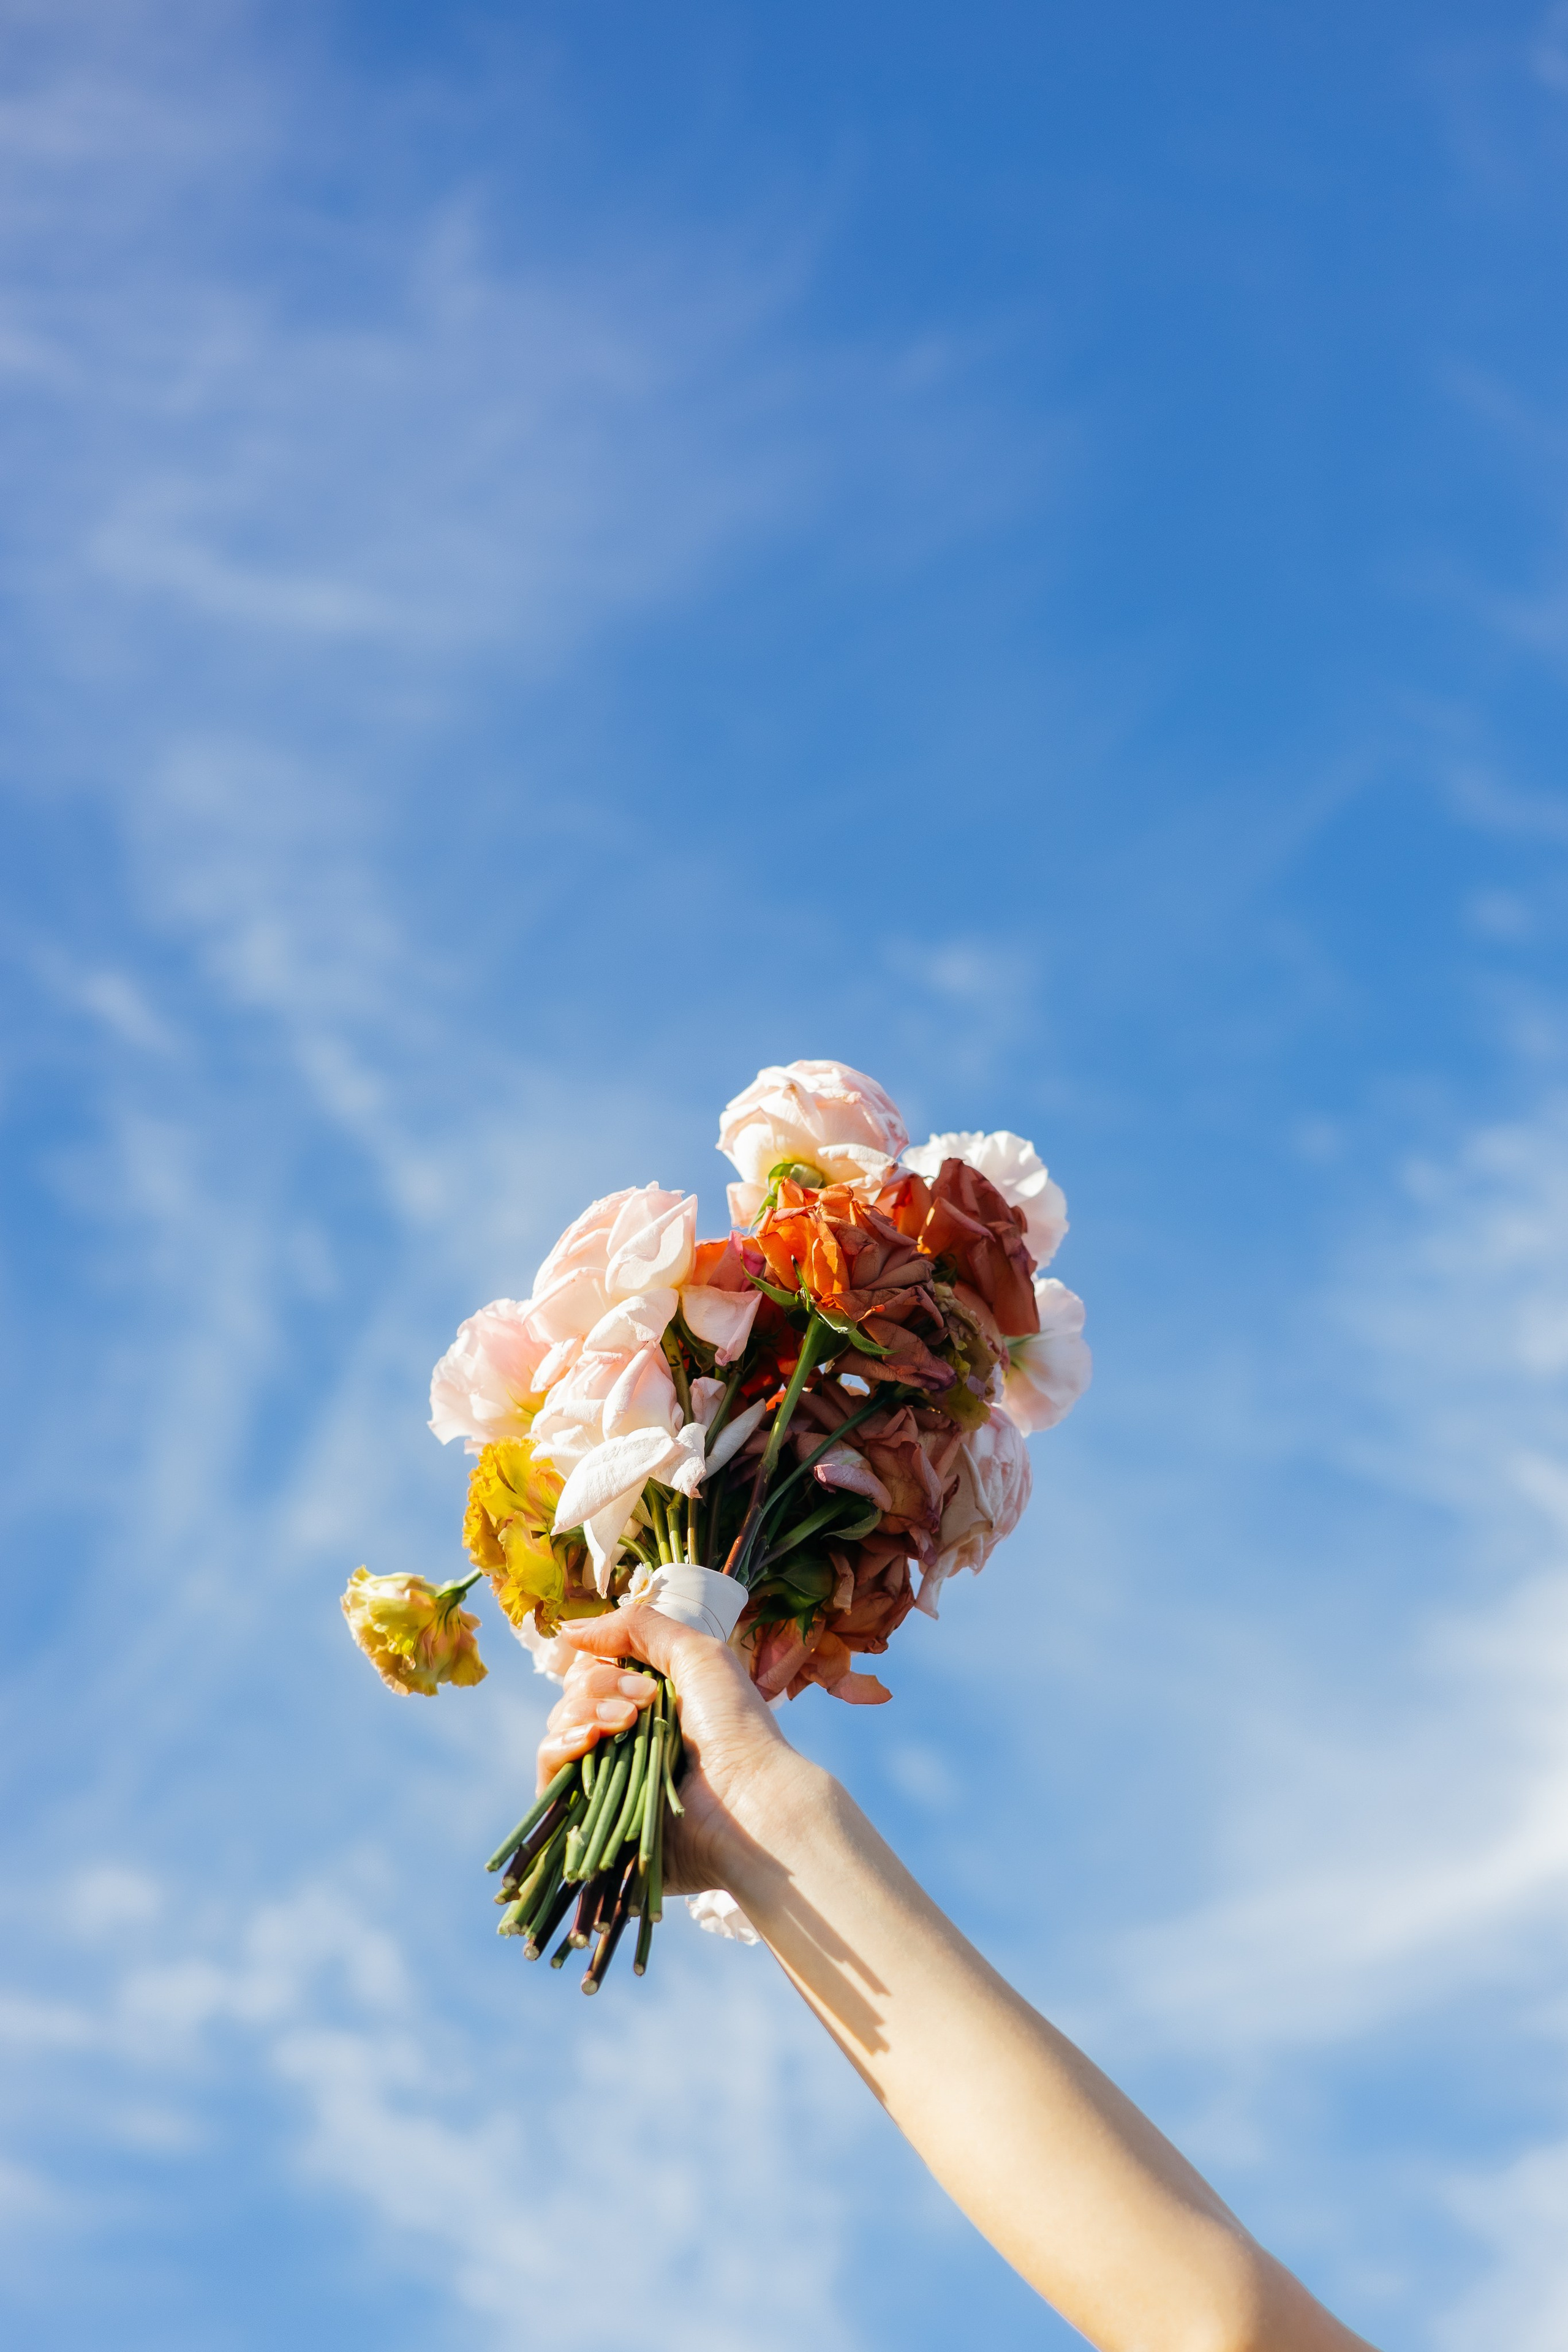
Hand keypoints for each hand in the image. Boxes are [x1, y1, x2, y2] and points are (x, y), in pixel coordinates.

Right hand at [539, 1605, 811, 1895]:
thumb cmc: (734, 1726)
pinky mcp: (590, 1813)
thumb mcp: (697, 1653)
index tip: (635, 1667)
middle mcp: (626, 1736)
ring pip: (561, 1725)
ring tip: (627, 1722)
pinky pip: (548, 1771)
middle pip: (575, 1693)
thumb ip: (637, 1627)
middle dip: (600, 1684)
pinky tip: (586, 1740)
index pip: (596, 1668)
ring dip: (585, 1710)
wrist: (747, 1803)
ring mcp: (607, 1775)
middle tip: (645, 1699)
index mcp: (651, 1702)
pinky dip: (559, 1746)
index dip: (600, 1658)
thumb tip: (569, 1629)